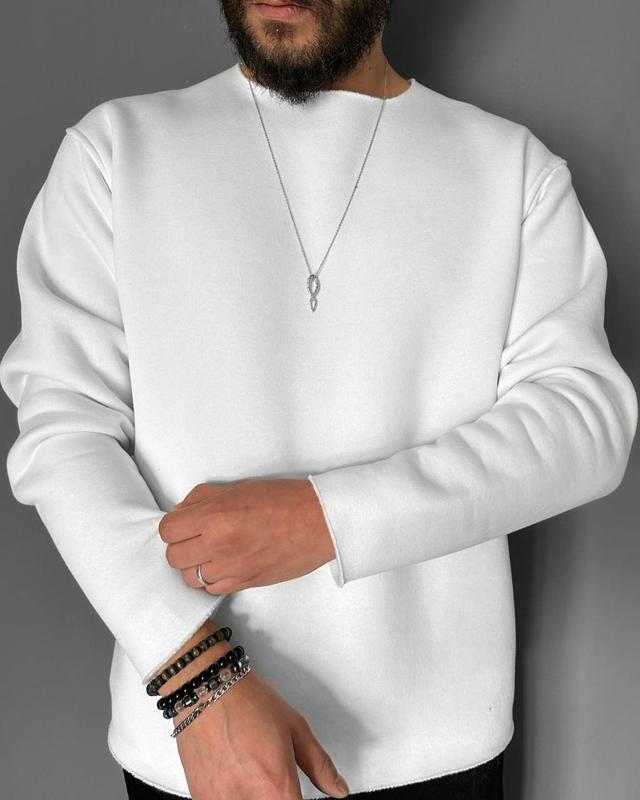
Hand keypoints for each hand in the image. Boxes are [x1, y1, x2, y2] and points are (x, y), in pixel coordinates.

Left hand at [158, 478, 335, 592]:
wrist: (319, 521)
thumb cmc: (284, 500)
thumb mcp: (238, 487)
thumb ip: (203, 499)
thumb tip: (181, 512)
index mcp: (215, 515)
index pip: (168, 530)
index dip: (174, 526)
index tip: (183, 524)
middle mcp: (219, 544)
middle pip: (174, 557)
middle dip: (181, 546)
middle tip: (197, 537)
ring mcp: (231, 567)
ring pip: (190, 578)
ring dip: (195, 565)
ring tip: (211, 552)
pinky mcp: (244, 583)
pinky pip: (212, 589)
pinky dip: (213, 579)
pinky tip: (225, 564)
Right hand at [174, 669, 349, 799]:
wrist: (206, 689)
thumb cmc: (247, 702)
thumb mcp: (295, 728)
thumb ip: (319, 765)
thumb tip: (337, 788)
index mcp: (277, 787)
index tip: (297, 792)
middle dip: (278, 796)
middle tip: (274, 777)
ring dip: (257, 795)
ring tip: (254, 775)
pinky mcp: (202, 798)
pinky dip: (235, 795)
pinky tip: (236, 778)